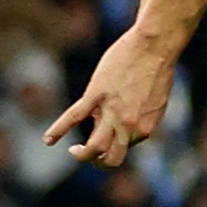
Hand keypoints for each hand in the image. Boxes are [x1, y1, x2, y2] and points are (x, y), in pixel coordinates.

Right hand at [45, 29, 178, 169]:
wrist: (156, 44)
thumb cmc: (158, 68)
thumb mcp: (155, 101)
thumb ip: (141, 117)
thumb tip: (127, 124)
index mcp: (145, 127)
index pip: (125, 149)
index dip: (115, 144)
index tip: (111, 134)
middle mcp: (130, 125)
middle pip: (111, 159)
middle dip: (98, 162)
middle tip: (88, 153)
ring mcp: (112, 111)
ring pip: (94, 147)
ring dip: (82, 155)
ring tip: (74, 151)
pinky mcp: (96, 95)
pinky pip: (73, 117)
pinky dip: (57, 130)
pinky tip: (48, 140)